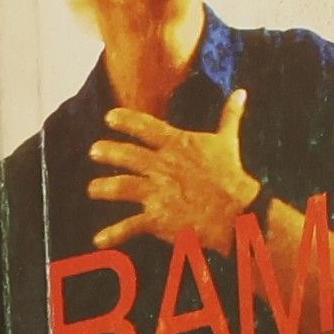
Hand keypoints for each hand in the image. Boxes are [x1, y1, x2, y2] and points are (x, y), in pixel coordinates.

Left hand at [86, 91, 260, 257]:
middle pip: (127, 156)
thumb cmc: (232, 175)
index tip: (109, 117)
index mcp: (177, 145)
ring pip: (121, 186)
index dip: (126, 121)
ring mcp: (157, 192)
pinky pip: (129, 225)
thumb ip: (229, 116)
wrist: (235, 211)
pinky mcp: (157, 217)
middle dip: (108, 152)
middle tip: (93, 151)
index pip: (146, 128)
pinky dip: (113, 234)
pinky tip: (98, 240)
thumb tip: (241, 93)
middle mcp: (162, 165)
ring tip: (92, 190)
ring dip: (103, 188)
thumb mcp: (228, 141)